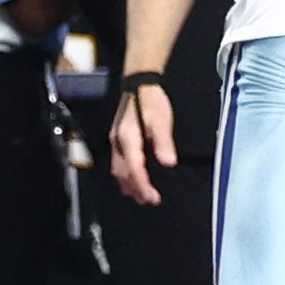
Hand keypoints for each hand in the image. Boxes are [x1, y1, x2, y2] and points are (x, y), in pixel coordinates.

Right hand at [110, 81, 176, 206]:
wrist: (139, 84)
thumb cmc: (152, 101)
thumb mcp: (162, 120)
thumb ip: (163, 142)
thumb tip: (168, 163)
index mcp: (127, 139)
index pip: (134, 169)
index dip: (143, 186)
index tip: (153, 199)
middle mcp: (117, 143)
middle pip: (123, 173)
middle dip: (135, 189)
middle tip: (149, 201)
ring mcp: (115, 141)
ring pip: (118, 170)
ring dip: (129, 184)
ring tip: (141, 195)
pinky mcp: (118, 139)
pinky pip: (119, 163)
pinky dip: (126, 174)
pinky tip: (133, 177)